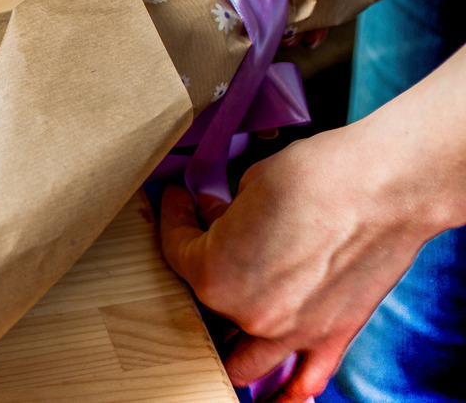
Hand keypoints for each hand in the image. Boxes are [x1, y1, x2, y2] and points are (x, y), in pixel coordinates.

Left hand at [160, 46, 465, 401]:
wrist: (383, 187)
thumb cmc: (315, 177)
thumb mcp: (247, 186)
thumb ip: (226, 216)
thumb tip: (221, 217)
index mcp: (215, 276)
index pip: (177, 251)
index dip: (175, 218)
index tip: (179, 199)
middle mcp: (249, 315)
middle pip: (205, 306)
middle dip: (200, 273)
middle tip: (204, 242)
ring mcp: (293, 332)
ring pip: (243, 362)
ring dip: (227, 345)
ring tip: (221, 323)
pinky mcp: (333, 335)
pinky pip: (306, 378)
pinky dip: (290, 388)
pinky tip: (278, 390)